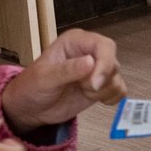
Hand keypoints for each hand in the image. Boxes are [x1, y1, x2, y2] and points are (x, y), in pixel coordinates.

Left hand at [0, 29, 124, 133]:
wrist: (30, 108)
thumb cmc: (32, 87)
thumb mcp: (45, 78)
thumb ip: (67, 70)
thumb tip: (90, 62)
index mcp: (76, 42)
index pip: (103, 45)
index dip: (105, 63)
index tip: (95, 83)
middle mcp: (90, 52)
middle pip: (113, 62)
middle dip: (103, 80)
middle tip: (86, 90)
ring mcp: (97, 70)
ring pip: (117, 78)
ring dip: (103, 91)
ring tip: (82, 91)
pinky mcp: (102, 86)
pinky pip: (119, 91)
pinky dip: (110, 98)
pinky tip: (91, 98)